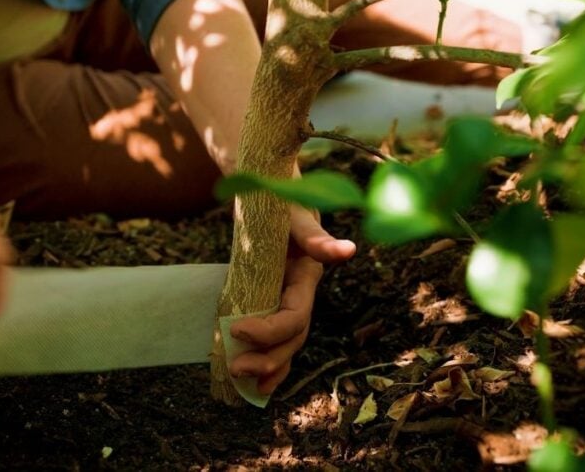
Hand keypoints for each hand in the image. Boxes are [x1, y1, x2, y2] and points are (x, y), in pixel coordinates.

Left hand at [228, 206, 355, 393]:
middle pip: (293, 339)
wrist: (276, 200)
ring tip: (242, 381)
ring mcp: (289, 302)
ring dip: (268, 368)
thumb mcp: (294, 217)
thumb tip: (348, 251)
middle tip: (236, 367)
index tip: (237, 329)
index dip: (269, 330)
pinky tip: (254, 384)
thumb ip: (316, 237)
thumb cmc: (284, 205)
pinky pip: (276, 340)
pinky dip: (268, 363)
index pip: (294, 317)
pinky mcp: (273, 304)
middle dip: (268, 358)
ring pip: (286, 345)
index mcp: (307, 279)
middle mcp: (302, 295)